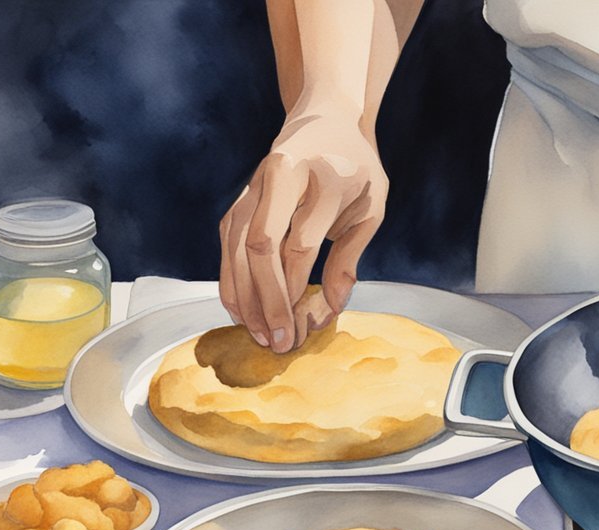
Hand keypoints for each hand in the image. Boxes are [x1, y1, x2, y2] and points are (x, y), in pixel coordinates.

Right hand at [220, 110, 387, 351]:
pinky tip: (241, 310)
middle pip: (260, 247)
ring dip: (244, 296)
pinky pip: (227, 244)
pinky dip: (231, 280)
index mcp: (322, 178)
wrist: (324, 119)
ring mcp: (253, 186)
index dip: (296, 290)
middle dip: (266, 300)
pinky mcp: (239, 198)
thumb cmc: (356, 167)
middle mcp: (279, 178)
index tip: (303, 327)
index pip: (299, 244)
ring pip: (235, 247)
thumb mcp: (371, 206)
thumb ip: (350, 255)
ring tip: (259, 335)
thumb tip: (330, 306)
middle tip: (277, 341)